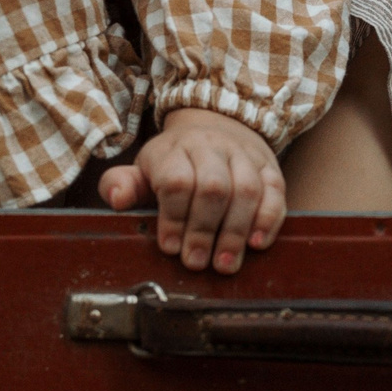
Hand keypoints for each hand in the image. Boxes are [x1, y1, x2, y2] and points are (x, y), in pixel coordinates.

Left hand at [97, 107, 286, 273]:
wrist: (215, 126)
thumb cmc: (175, 162)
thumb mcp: (143, 169)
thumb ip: (123, 185)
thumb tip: (116, 198)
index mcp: (174, 149)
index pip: (176, 181)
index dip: (174, 218)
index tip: (170, 248)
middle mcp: (211, 147)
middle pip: (213, 187)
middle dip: (204, 230)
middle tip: (197, 263)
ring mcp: (243, 155)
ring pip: (246, 190)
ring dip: (236, 232)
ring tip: (225, 264)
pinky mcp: (268, 166)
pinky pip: (275, 190)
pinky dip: (268, 219)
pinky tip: (257, 244)